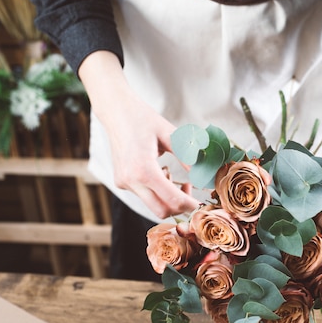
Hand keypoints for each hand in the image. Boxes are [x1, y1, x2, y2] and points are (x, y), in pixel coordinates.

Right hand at [79, 51, 199, 218]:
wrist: (116, 112)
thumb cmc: (143, 119)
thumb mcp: (171, 135)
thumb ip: (189, 156)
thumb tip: (205, 174)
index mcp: (144, 169)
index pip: (172, 199)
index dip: (191, 205)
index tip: (203, 204)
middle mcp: (131, 180)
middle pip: (162, 211)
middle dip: (180, 208)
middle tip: (192, 194)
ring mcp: (124, 183)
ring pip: (152, 205)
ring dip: (168, 199)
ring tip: (175, 178)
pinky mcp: (121, 182)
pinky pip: (144, 196)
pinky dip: (157, 192)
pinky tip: (161, 174)